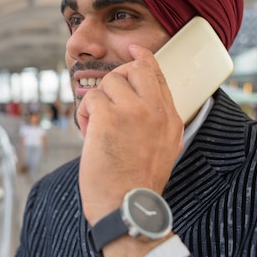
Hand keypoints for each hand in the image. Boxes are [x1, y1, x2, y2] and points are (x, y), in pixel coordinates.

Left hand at [78, 44, 183, 226]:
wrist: (127, 206)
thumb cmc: (139, 184)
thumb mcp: (165, 149)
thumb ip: (159, 122)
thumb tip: (143, 102)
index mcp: (171, 118)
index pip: (158, 75)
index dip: (143, 58)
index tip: (135, 49)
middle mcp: (156, 110)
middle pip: (134, 68)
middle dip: (115, 78)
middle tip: (106, 100)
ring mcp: (133, 111)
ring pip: (108, 83)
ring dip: (96, 103)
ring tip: (96, 128)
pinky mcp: (109, 118)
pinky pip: (90, 99)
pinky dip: (84, 115)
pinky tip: (88, 134)